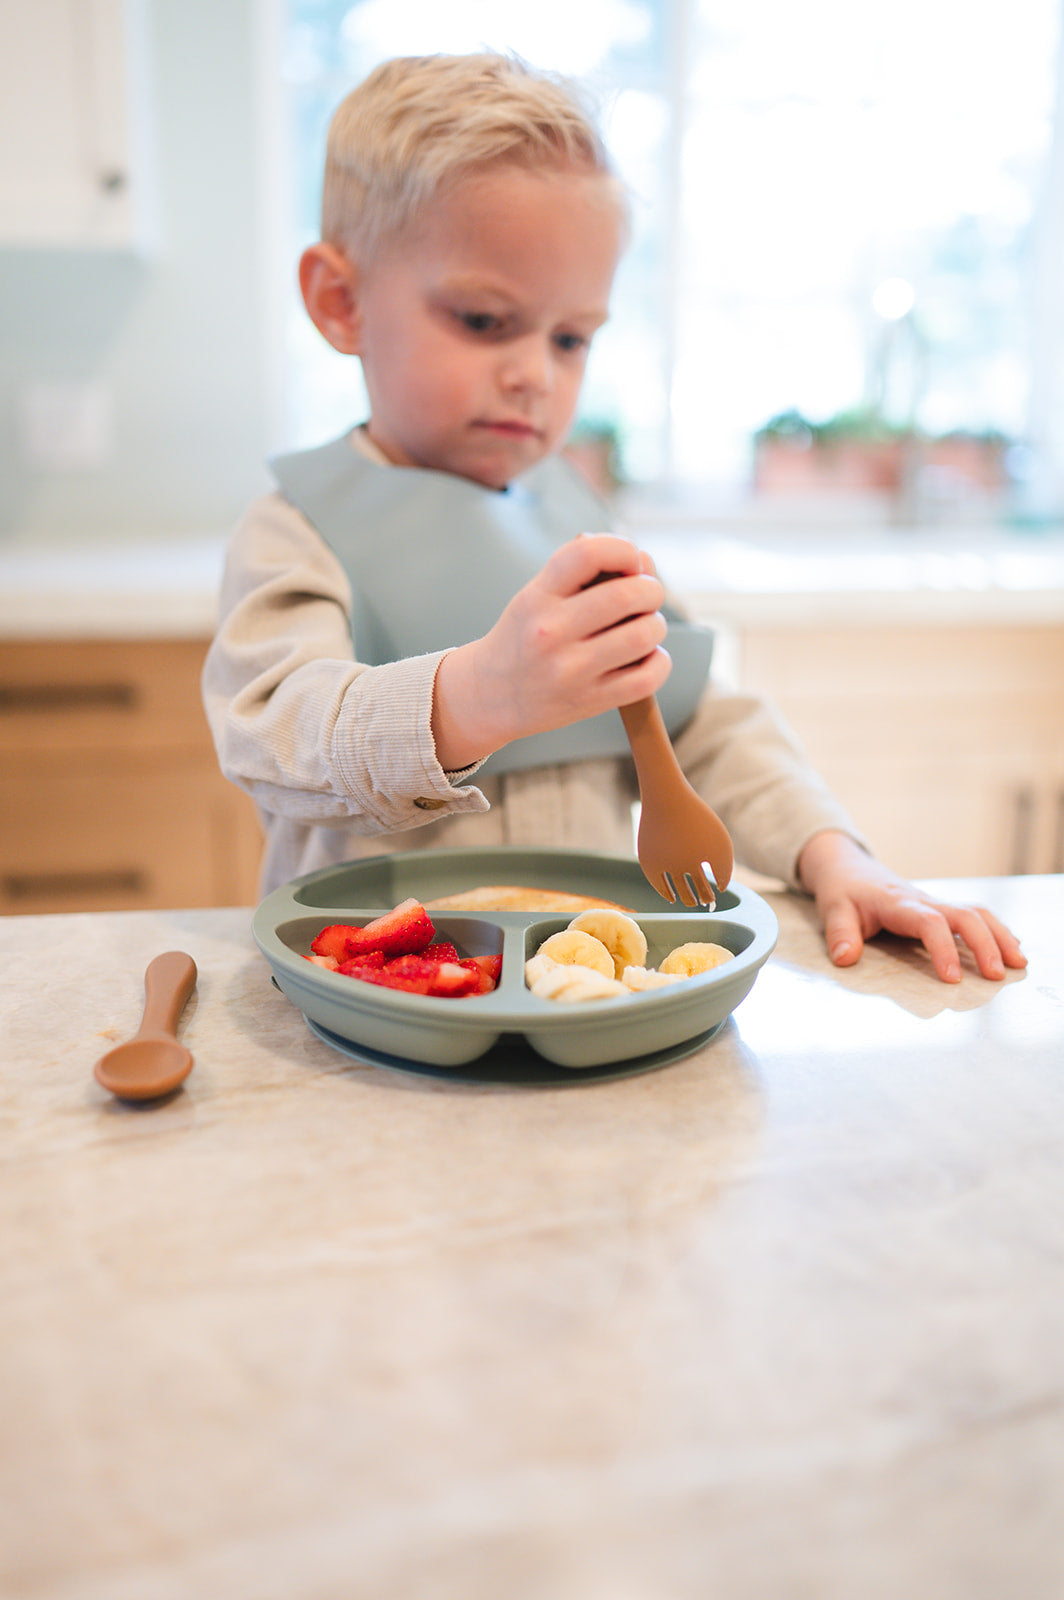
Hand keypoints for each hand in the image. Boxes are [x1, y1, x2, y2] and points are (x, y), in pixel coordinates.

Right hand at [432, 534, 670, 767]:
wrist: (490, 695)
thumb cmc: (524, 637)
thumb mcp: (536, 596)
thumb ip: (584, 573)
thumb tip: (645, 560)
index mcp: (536, 597)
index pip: (589, 553)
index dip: (623, 549)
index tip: (630, 562)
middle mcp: (550, 632)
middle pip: (627, 595)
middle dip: (651, 591)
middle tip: (647, 597)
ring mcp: (570, 671)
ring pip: (644, 635)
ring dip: (656, 625)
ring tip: (645, 627)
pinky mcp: (589, 701)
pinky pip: (647, 677)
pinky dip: (659, 661)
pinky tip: (644, 657)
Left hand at [797, 831, 1026, 982]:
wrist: (848, 868)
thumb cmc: (843, 891)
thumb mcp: (833, 910)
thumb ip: (840, 934)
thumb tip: (846, 958)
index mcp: (899, 904)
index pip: (930, 923)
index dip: (944, 949)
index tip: (953, 978)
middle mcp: (923, 901)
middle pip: (965, 915)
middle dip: (985, 945)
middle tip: (997, 976)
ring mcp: (934, 904)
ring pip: (977, 913)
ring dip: (1000, 936)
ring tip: (1018, 964)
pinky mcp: (939, 909)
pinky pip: (974, 915)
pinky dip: (996, 930)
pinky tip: (1011, 948)